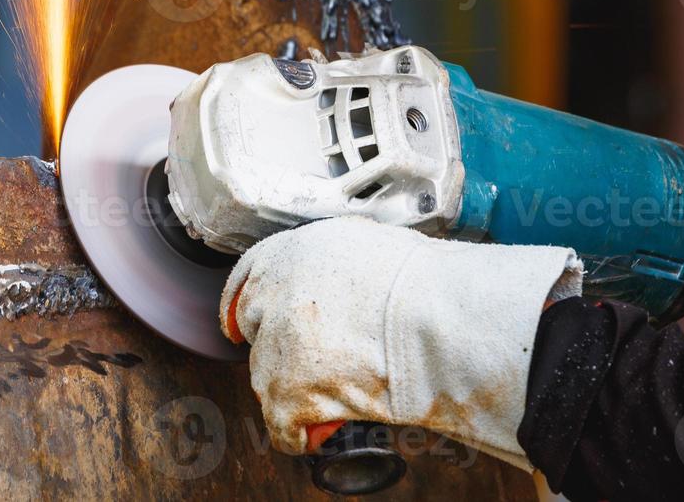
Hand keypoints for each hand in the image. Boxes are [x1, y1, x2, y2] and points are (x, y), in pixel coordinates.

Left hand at [221, 216, 581, 469]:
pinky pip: (282, 425)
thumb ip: (338, 266)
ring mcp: (275, 343)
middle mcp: (273, 292)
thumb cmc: (428, 283)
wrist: (443, 318)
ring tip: (329, 397)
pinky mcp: (287, 390)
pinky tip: (315, 434)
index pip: (247, 275)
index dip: (243, 301)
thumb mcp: (368, 248)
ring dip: (291, 389)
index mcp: (289, 251)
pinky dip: (297, 434)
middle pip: (256, 326)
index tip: (240, 319)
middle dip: (276, 346)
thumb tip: (345, 287)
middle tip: (305, 362)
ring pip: (265, 377)